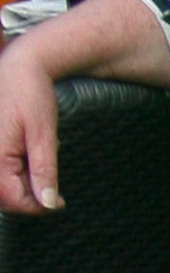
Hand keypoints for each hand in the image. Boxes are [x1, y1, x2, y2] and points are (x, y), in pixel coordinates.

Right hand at [0, 40, 61, 215]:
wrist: (19, 66)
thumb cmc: (31, 94)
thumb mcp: (44, 134)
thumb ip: (44, 170)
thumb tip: (47, 203)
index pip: (15, 200)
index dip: (39, 207)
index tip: (59, 202)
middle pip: (6, 197)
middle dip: (30, 196)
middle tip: (54, 188)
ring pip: (2, 187)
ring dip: (22, 184)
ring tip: (38, 160)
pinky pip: (0, 171)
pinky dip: (15, 171)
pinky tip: (28, 154)